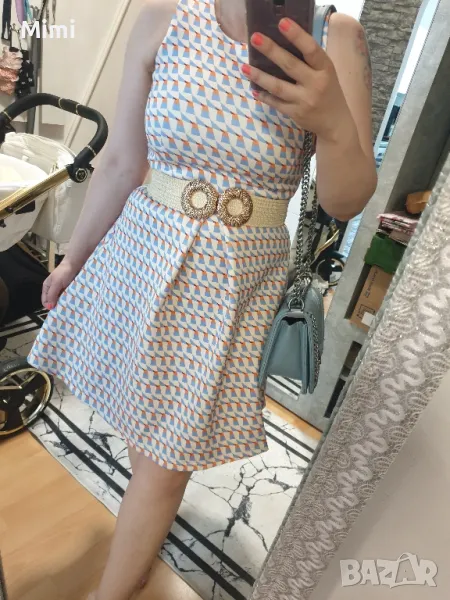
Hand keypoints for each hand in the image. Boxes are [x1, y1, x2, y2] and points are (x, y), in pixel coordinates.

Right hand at [42, 260, 77, 309]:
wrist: (75, 265)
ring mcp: (60, 290)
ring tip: (68, 306)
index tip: (56, 310)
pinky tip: (72, 302)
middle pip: (52, 302)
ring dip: (63, 303)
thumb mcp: (56, 284)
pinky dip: (68, 300)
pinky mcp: (67, 290)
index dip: (49, 306)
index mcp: (46, 288)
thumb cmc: (64, 273)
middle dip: (57, 306)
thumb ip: (52, 295)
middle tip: (63, 309)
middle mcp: (52, 290)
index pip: (45, 301)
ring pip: (60, 300)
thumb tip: (49, 307)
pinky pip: (66, 298)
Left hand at [241, 18, 354, 143]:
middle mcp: (315, 84)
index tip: (282, 22)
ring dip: (260, 76)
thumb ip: (310, 60)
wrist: (335, 122)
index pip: (311, 49)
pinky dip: (264, 96)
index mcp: (325, 69)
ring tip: (244, 68)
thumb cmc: (329, 91)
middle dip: (271, 51)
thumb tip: (284, 42)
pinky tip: (254, 89)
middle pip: (290, 65)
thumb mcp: (327, 72)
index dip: (297, 35)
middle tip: (255, 38)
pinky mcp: (295, 113)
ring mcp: (304, 100)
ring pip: (278, 87)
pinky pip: (276, 103)